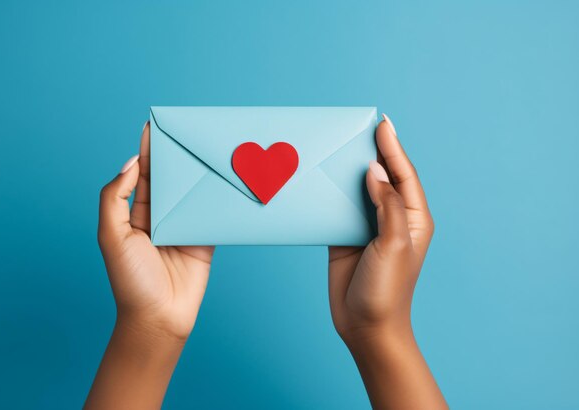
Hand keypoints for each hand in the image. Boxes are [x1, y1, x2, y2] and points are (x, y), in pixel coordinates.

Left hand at [97, 122, 213, 340]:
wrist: (160, 318)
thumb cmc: (131, 280)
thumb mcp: (111, 236)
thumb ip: (116, 198)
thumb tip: (131, 165)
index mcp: (136, 214)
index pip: (142, 174)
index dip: (147, 150)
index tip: (153, 125)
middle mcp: (160, 216)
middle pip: (170, 178)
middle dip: (176, 155)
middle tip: (187, 130)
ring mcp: (184, 226)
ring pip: (192, 192)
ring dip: (199, 172)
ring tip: (209, 147)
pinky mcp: (205, 238)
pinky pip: (212, 212)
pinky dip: (219, 197)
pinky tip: (225, 178)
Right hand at [328, 114, 445, 408]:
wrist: (366, 326)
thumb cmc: (387, 290)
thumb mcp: (393, 245)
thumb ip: (387, 205)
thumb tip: (374, 171)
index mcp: (413, 218)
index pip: (403, 175)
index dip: (393, 147)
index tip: (382, 123)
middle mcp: (392, 218)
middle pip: (381, 176)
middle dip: (371, 152)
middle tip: (356, 127)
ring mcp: (368, 227)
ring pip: (358, 190)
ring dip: (347, 170)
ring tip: (335, 146)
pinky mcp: (346, 236)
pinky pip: (338, 208)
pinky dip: (330, 193)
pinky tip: (320, 179)